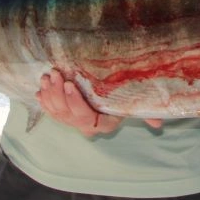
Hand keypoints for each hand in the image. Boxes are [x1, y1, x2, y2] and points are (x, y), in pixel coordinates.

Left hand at [36, 70, 161, 136]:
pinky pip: (50, 110)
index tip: (70, 84)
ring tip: (48, 76)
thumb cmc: (125, 99)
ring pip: (57, 111)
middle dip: (58, 93)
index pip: (84, 116)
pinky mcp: (63, 115)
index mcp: (101, 124)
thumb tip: (159, 124)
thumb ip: (145, 114)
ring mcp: (72, 121)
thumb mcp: (134, 104)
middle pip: (67, 113)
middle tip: (55, 74)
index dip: (74, 102)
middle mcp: (85, 126)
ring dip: (50, 93)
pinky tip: (40, 88)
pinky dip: (45, 99)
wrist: (112, 102)